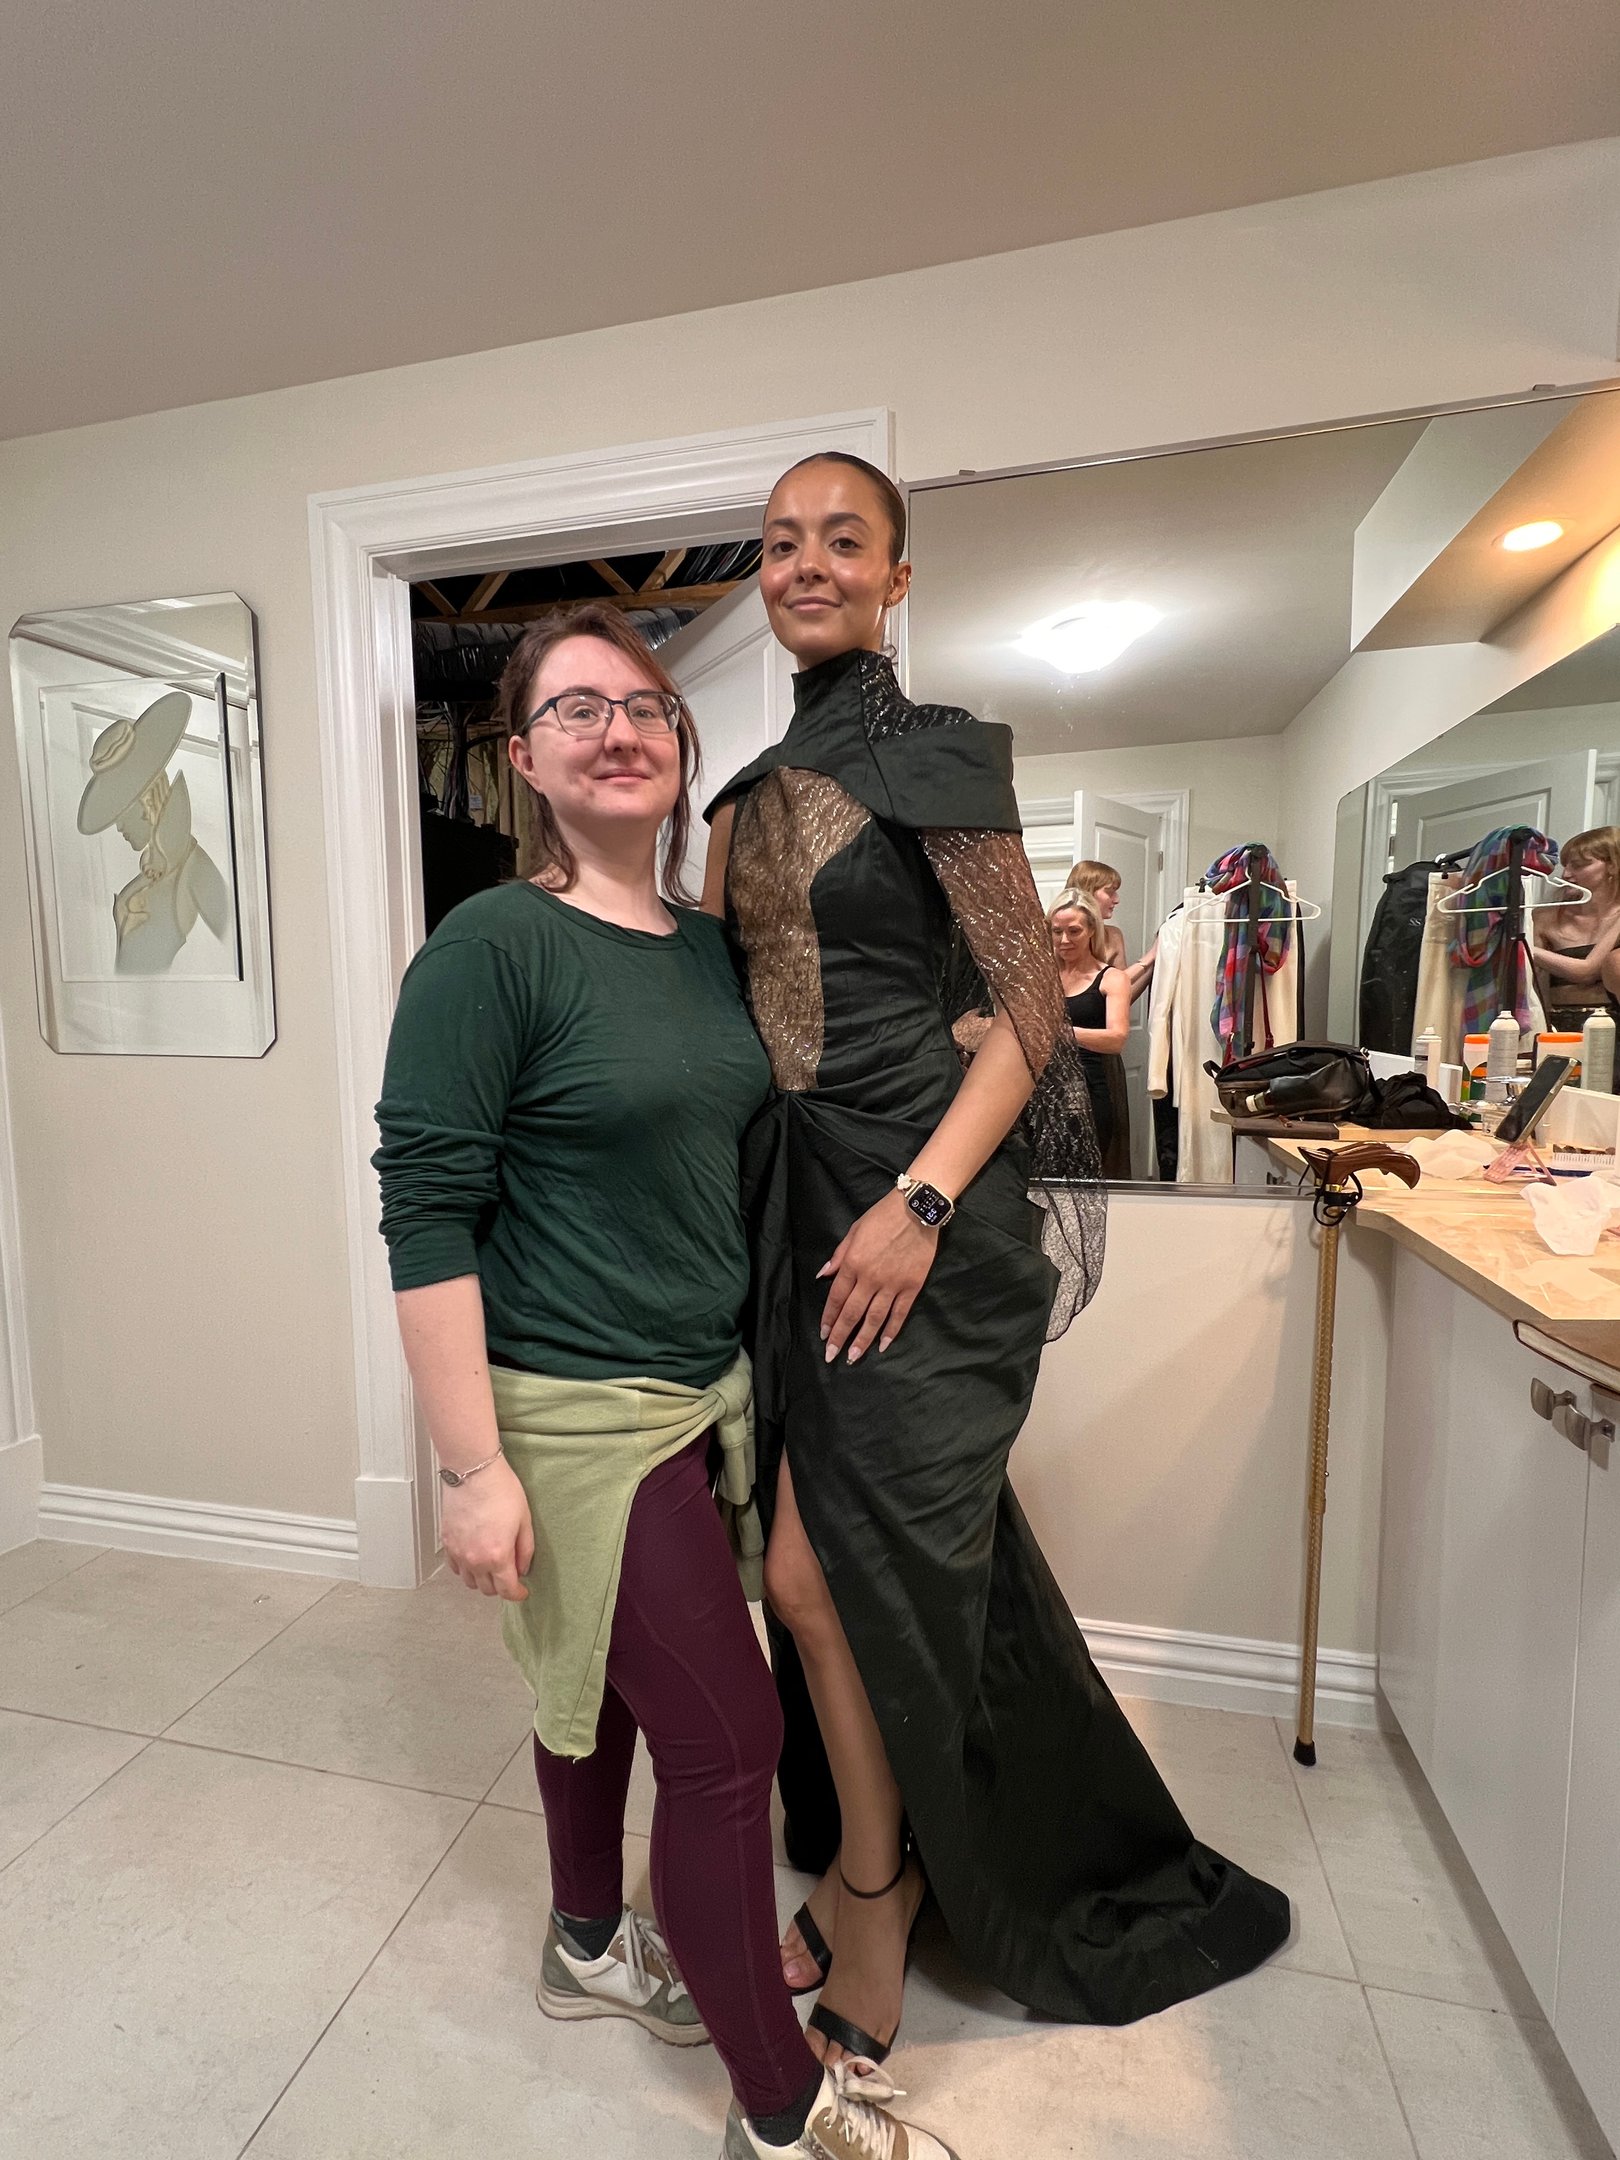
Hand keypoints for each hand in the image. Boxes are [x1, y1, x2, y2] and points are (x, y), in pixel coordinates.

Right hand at [441, 1455, 534, 1600]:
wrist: (474, 1471)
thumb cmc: (501, 1490)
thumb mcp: (524, 1521)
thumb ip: (525, 1550)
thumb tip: (523, 1569)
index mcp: (497, 1556)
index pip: (506, 1590)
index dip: (517, 1594)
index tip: (521, 1591)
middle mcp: (475, 1559)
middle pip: (487, 1590)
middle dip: (500, 1586)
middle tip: (509, 1574)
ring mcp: (458, 1552)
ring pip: (469, 1582)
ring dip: (482, 1579)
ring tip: (491, 1566)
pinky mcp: (447, 1542)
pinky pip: (455, 1567)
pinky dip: (465, 1569)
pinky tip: (474, 1557)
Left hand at [818, 1187, 938, 1363]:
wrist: (916, 1209)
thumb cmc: (882, 1216)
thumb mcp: (854, 1231)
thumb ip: (839, 1255)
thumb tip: (823, 1275)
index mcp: (853, 1263)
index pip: (836, 1298)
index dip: (829, 1318)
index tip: (823, 1334)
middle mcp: (870, 1278)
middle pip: (852, 1313)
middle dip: (840, 1336)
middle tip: (832, 1355)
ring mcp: (892, 1284)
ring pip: (874, 1319)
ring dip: (863, 1340)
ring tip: (854, 1357)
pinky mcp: (912, 1286)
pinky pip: (900, 1314)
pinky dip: (892, 1331)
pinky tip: (884, 1345)